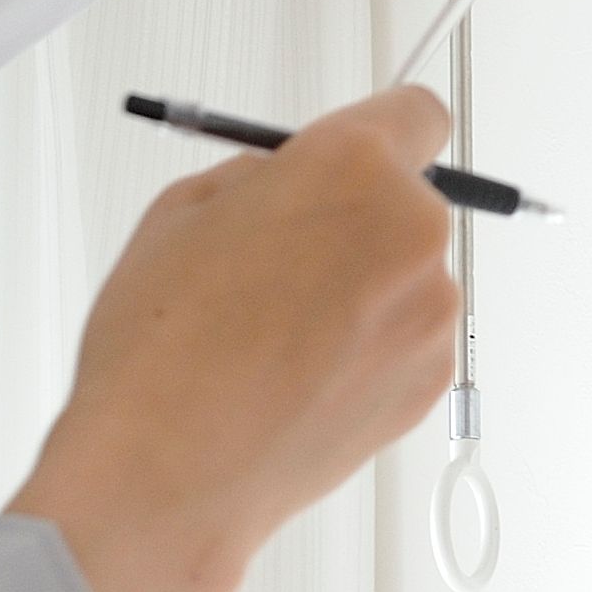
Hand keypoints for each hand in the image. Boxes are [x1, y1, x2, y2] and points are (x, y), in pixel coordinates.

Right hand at [8, 90, 463, 591]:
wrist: (166, 478)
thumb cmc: (162, 351)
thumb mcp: (183, 210)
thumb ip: (259, 176)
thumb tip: (291, 180)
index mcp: (353, 168)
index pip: (416, 113)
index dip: (381, 132)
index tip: (359, 152)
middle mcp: (410, 232)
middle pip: (403, 200)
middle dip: (353, 219)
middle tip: (281, 259)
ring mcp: (428, 312)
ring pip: (403, 273)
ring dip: (360, 288)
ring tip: (276, 335)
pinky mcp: (428, 381)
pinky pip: (405, 338)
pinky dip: (366, 348)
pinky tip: (297, 377)